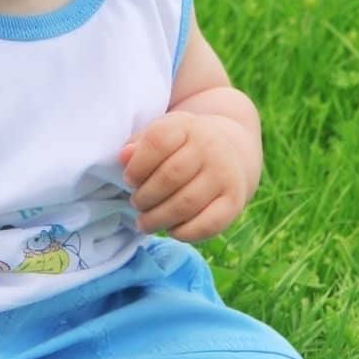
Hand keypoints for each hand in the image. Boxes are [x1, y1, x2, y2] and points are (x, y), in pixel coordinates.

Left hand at [119, 112, 254, 241]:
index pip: (158, 141)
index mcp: (186, 126)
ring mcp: (225, 174)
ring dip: (158, 219)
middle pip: (170, 176)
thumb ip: (139, 145)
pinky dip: (183, 232)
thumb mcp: (162, 134)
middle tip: (136, 204)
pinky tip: (171, 229)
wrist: (231, 152)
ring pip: (186, 204)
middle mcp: (209, 147)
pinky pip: (207, 224)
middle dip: (145, 197)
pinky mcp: (235, 201)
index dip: (137, 166)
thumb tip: (124, 157)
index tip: (129, 179)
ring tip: (145, 222)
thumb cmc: (182, 147)